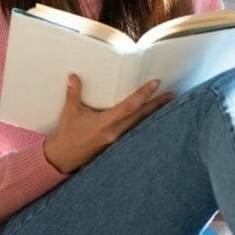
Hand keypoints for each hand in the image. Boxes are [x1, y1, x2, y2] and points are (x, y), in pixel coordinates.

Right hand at [42, 74, 174, 173]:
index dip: (143, 95)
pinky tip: (150, 118)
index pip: (129, 106)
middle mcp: (114, 133)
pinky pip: (134, 132)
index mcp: (105, 124)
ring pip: (140, 125)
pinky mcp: (116, 145)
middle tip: (172, 94)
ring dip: (153, 114)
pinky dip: (143, 123)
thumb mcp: (69, 113)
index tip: (155, 84)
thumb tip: (74, 76)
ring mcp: (116, 141)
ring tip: (166, 104)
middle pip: (141, 116)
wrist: (63, 158)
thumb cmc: (66, 135)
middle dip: (157, 105)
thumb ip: (73, 93)